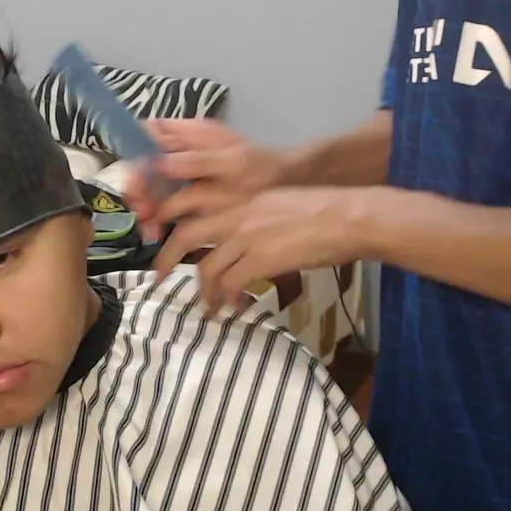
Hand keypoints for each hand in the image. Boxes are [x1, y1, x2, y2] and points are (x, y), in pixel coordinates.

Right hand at [124, 119, 290, 241]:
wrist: (290, 186)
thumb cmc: (264, 168)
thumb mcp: (233, 163)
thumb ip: (195, 162)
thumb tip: (155, 162)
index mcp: (190, 133)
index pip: (147, 135)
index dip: (135, 155)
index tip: (136, 183)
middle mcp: (182, 151)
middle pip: (144, 165)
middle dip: (139, 190)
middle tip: (143, 214)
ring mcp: (185, 175)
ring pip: (152, 188)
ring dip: (146, 209)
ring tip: (151, 231)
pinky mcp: (191, 197)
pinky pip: (166, 206)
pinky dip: (159, 220)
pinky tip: (159, 236)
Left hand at [156, 186, 375, 311]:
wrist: (350, 217)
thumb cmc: (327, 212)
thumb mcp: (283, 207)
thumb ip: (260, 221)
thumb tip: (254, 245)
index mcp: (243, 201)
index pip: (197, 213)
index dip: (178, 232)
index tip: (171, 249)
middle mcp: (238, 215)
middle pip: (186, 236)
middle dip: (167, 260)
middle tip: (160, 279)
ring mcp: (247, 237)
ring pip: (207, 268)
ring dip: (204, 293)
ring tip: (209, 309)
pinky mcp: (260, 259)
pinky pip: (230, 284)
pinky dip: (226, 299)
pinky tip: (233, 309)